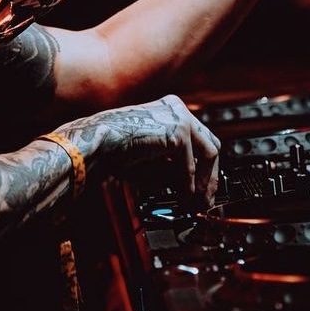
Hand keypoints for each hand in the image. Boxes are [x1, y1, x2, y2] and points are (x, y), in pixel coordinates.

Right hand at [85, 94, 220, 206]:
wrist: (98, 143)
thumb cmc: (115, 150)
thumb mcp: (153, 160)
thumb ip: (174, 170)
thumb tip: (194, 190)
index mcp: (169, 110)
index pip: (201, 138)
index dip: (205, 167)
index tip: (203, 189)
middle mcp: (177, 108)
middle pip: (211, 143)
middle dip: (210, 175)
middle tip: (205, 199)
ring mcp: (179, 117)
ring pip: (209, 153)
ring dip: (204, 182)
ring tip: (197, 202)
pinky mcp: (177, 131)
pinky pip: (191, 164)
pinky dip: (189, 183)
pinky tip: (183, 195)